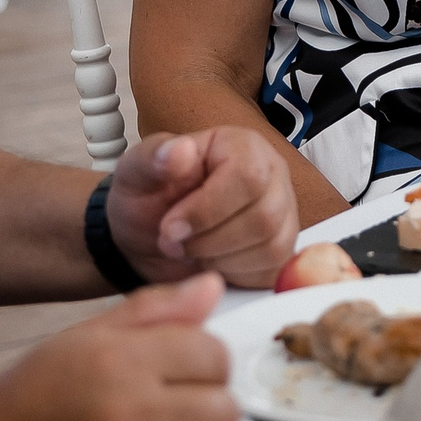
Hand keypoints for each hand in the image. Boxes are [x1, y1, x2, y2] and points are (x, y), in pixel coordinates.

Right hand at [0, 273, 234, 420]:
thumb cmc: (24, 405)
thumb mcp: (81, 341)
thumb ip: (153, 312)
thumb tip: (211, 287)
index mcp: (122, 363)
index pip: (215, 356)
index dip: (202, 366)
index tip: (181, 377)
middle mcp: (131, 420)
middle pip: (224, 415)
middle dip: (202, 415)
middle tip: (168, 420)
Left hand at [106, 126, 300, 285]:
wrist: (151, 236)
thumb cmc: (149, 198)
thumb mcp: (136, 173)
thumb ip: (154, 157)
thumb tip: (179, 150)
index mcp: (243, 146)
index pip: (247, 177)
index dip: (208, 210)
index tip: (171, 227)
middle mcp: (272, 176)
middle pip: (263, 217)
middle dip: (209, 241)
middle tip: (174, 242)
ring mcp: (283, 213)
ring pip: (270, 247)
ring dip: (219, 259)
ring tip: (191, 250)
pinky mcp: (282, 248)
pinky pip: (272, 269)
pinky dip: (235, 275)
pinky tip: (212, 262)